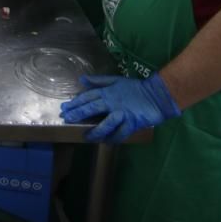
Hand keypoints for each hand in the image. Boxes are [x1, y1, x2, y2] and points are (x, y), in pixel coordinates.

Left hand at [60, 74, 180, 143]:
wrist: (156, 95)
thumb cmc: (135, 88)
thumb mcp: (116, 80)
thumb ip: (98, 81)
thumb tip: (82, 79)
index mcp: (108, 92)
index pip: (88, 97)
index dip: (75, 102)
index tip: (64, 108)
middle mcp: (112, 102)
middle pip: (92, 108)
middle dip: (78, 114)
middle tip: (67, 119)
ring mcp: (122, 113)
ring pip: (105, 124)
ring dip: (94, 131)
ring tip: (86, 136)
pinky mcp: (132, 123)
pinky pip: (120, 133)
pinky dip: (113, 139)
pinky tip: (106, 142)